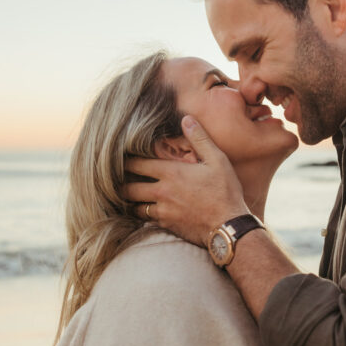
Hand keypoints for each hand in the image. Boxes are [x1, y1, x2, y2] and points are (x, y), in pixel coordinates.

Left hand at [123, 117, 247, 245]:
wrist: (228, 226)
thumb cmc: (225, 191)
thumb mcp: (217, 160)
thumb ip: (200, 139)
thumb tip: (187, 119)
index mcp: (170, 173)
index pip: (137, 164)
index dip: (126, 161)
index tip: (121, 159)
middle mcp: (161, 192)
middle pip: (129, 188)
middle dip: (121, 183)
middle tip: (117, 180)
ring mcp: (163, 211)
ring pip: (134, 206)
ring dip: (130, 201)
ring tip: (128, 196)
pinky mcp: (167, 225)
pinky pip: (146, 220)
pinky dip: (142, 215)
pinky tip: (144, 212)